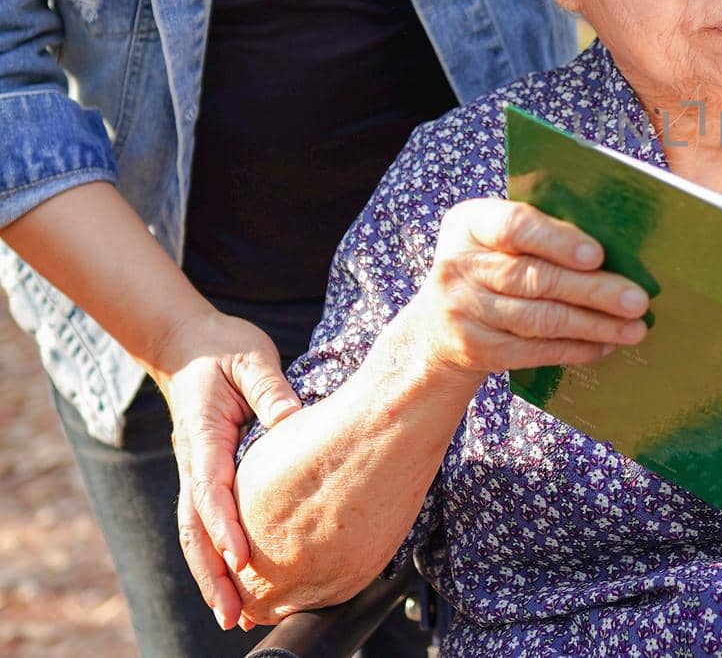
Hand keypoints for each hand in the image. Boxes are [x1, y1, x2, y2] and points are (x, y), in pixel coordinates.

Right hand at [150, 311, 302, 632]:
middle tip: (233, 616)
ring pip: (196, 534)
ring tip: (234, 618)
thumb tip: (293, 421)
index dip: (225, 526)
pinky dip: (217, 556)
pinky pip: (207, 522)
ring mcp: (197, 471)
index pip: (210, 490)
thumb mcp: (251, 359)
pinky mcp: (208, 474)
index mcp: (204, 437)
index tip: (242, 557)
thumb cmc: (223, 349)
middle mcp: (194, 462)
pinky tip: (237, 584)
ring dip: (212, 576)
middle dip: (212, 574)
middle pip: (194, 529)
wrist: (188, 344)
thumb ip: (270, 389)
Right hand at [414, 198, 649, 380]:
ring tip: (634, 328)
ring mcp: (464, 311)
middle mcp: (459, 265)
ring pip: (541, 319)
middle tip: (638, 300)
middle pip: (536, 278)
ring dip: (594, 325)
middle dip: (594, 290)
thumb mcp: (499, 239)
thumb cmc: (490, 267)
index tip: (598, 255)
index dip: (558, 241)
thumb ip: (544, 234)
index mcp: (470, 223)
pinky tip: (606, 345)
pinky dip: (576, 349)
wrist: (437, 326)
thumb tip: (619, 251)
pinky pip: (535, 351)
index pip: (515, 226)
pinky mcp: (476, 350)